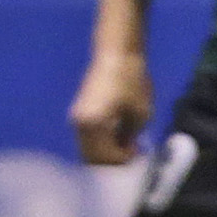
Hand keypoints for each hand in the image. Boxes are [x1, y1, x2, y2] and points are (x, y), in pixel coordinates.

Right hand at [69, 51, 154, 165]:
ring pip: (88, 150)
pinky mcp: (79, 114)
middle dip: (111, 161)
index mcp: (93, 126)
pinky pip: (87, 139)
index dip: (123, 161)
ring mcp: (76, 120)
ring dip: (105, 153)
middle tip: (131, 154)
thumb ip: (131, 137)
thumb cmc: (130, 81)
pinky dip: (100, 144)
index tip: (138, 154)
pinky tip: (115, 137)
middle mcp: (79, 126)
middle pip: (92, 158)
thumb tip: (127, 150)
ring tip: (125, 146)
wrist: (116, 55)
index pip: (105, 157)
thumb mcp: (140, 114)